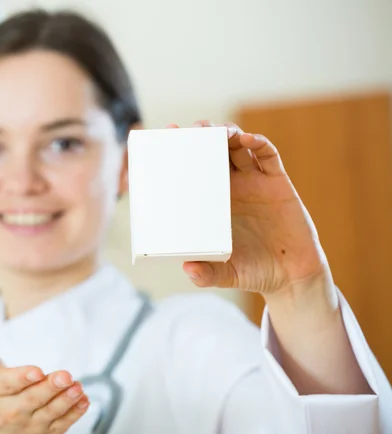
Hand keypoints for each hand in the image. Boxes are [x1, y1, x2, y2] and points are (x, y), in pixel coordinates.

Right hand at [0, 317, 89, 433]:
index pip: (8, 383)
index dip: (22, 378)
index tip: (36, 371)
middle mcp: (10, 411)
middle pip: (31, 400)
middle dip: (49, 388)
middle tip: (66, 375)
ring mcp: (28, 426)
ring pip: (49, 413)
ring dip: (65, 401)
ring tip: (77, 387)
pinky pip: (60, 425)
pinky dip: (73, 414)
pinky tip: (83, 400)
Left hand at [174, 120, 332, 299]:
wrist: (291, 277)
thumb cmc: (254, 271)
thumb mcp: (226, 274)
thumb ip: (207, 274)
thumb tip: (188, 269)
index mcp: (215, 202)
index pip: (195, 170)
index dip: (183, 154)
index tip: (168, 138)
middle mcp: (233, 188)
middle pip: (215, 151)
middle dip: (204, 135)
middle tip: (192, 130)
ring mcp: (256, 183)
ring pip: (239, 147)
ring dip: (228, 134)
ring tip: (217, 131)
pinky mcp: (278, 184)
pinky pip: (269, 157)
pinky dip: (260, 144)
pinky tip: (249, 140)